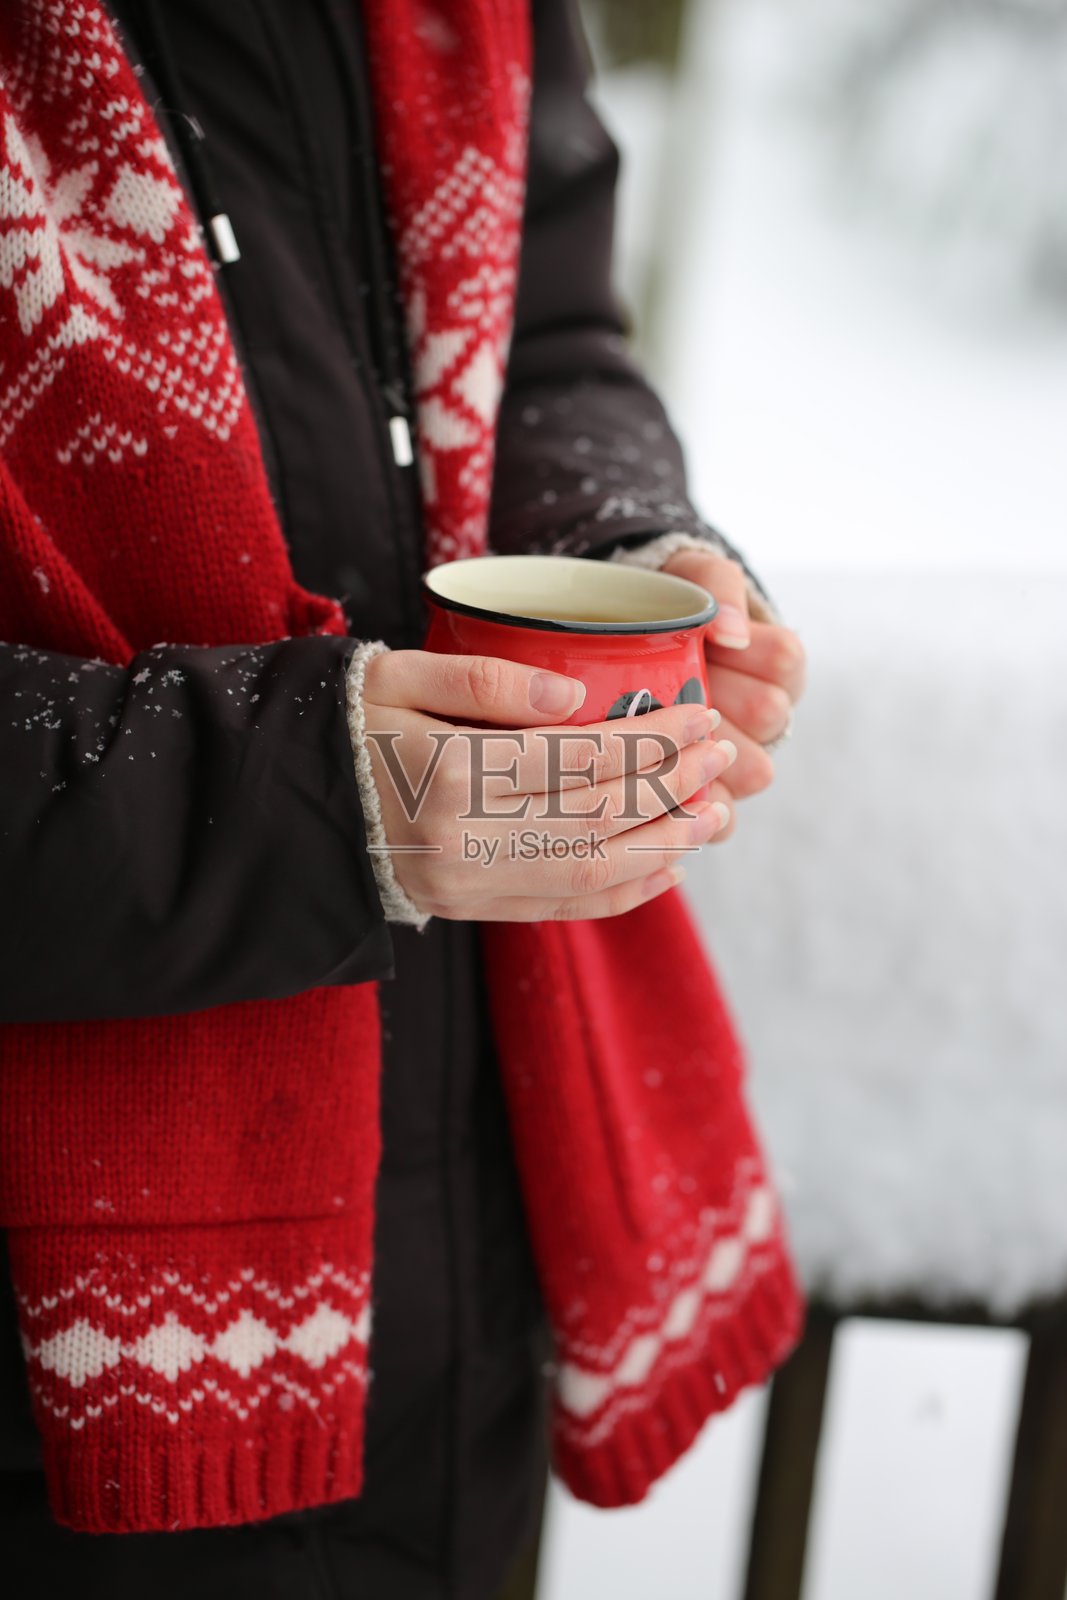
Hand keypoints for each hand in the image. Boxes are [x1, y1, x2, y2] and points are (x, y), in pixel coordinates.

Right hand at [361, 650, 738, 920]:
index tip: (700, 716)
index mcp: (450, 773)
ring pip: (593, 873)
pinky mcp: (471, 909)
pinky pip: (564, 908)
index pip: (579, 759)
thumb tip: (571, 697)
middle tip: (722, 756)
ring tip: (713, 814)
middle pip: (599, 817)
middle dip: (672, 787)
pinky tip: (665, 865)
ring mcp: (469, 885)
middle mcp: (466, 840)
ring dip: (664, 845)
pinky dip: (624, 891)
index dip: (650, 740)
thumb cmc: (349, 723)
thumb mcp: (397, 676)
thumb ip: (482, 681)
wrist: (291, 807)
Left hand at [661, 549, 805, 837]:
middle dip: (716, 697)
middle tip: (668, 688)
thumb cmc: (664, 615)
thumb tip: (732, 633)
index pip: (783, 659)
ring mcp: (742, 764)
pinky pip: (722, 819)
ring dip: (703, 751)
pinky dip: (695, 810)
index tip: (707, 641)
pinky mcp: (712, 803)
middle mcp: (766, 717)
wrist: (621, 652)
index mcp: (773, 663)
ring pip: (750, 768)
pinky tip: (658, 792)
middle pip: (768, 714)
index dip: (746, 652)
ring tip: (654, 732)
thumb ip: (718, 590)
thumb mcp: (692, 581)